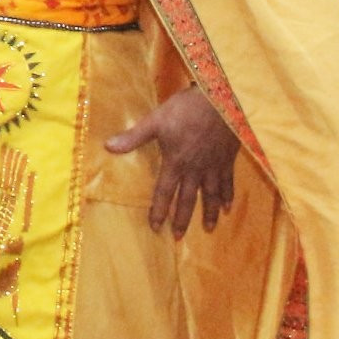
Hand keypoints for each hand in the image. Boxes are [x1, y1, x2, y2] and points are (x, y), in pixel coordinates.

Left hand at [105, 86, 238, 236]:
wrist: (220, 101)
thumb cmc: (185, 110)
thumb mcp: (155, 121)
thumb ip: (133, 137)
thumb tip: (108, 146)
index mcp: (176, 162)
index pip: (164, 192)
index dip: (159, 210)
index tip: (156, 227)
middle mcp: (195, 170)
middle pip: (188, 199)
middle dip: (182, 219)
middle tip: (178, 237)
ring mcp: (213, 166)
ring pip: (211, 196)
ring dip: (209, 213)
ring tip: (209, 229)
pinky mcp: (228, 160)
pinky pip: (229, 183)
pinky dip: (228, 196)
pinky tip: (229, 208)